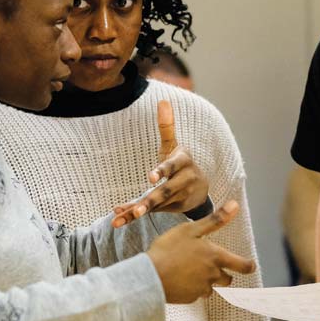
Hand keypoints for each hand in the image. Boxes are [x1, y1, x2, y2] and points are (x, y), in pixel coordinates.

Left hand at [112, 100, 209, 223]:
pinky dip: (133, 216)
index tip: (150, 177)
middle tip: (137, 210)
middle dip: (150, 201)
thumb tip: (163, 101)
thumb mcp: (175, 146)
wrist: (201, 190)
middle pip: (165, 191)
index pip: (172, 166)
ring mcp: (179, 197)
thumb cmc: (182, 164)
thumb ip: (167, 127)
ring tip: (118, 218)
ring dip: (136, 211)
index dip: (162, 170)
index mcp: (183, 162)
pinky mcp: (172, 209)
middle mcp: (183, 181)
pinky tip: (118, 220)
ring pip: (155, 205)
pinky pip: (151, 212)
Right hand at [145, 201, 254, 303]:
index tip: (250, 265)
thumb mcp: (191, 229)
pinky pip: (195, 294)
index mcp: (216, 257)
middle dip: (223, 274)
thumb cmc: (169, 249)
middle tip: (209, 265)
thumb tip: (235, 205)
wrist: (149, 276)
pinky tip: (178, 280)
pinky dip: (190, 288)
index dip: (248, 265)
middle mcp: (213, 275)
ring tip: (188, 271)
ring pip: (210, 287)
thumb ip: (215, 220)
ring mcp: (201, 289)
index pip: (243, 265)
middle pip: (227, 279)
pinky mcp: (190, 299)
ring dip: (205, 282)